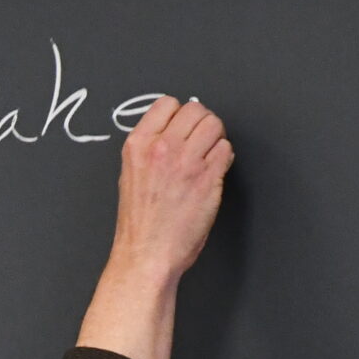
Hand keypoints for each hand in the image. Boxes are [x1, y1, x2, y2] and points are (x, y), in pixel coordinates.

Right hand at [76, 96, 232, 358]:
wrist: (146, 255)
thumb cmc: (140, 223)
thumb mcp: (131, 175)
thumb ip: (151, 149)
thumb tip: (176, 131)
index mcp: (138, 144)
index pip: (168, 103)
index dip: (180, 115)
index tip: (182, 130)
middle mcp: (161, 148)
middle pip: (196, 110)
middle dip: (202, 125)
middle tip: (199, 145)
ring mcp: (186, 161)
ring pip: (215, 125)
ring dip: (215, 140)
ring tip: (207, 159)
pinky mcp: (207, 177)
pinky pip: (226, 150)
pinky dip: (224, 159)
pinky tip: (213, 175)